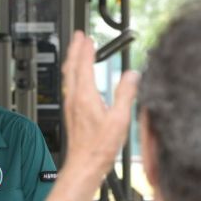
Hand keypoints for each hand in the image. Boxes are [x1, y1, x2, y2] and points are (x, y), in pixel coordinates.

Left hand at [28, 32, 136, 200]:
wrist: (84, 164)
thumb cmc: (99, 147)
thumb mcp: (119, 119)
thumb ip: (126, 94)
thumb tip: (132, 75)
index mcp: (85, 96)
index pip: (83, 65)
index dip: (85, 49)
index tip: (86, 36)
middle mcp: (74, 99)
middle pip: (71, 68)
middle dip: (74, 50)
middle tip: (77, 36)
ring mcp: (71, 107)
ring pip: (68, 77)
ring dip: (72, 61)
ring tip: (75, 51)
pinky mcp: (71, 114)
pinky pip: (69, 87)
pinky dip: (73, 75)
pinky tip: (77, 79)